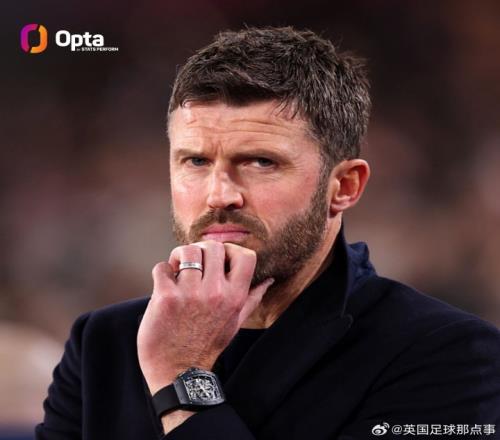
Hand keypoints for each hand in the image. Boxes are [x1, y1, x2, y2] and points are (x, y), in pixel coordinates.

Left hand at [137, 240, 273, 394]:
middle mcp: (215, 293)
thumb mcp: (235, 322)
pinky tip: (164, 283)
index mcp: (235, 296)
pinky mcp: (165, 298)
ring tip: (177, 269)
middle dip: (201, 249)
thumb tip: (269, 280)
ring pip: (186, 251)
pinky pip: (162, 267)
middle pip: (213, 246)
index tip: (218, 259)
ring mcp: (190, 294)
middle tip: (193, 262)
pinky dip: (162, 271)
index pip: (246, 255)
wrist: (179, 372)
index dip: (231, 250)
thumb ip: (252, 298)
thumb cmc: (207, 345)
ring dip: (179, 256)